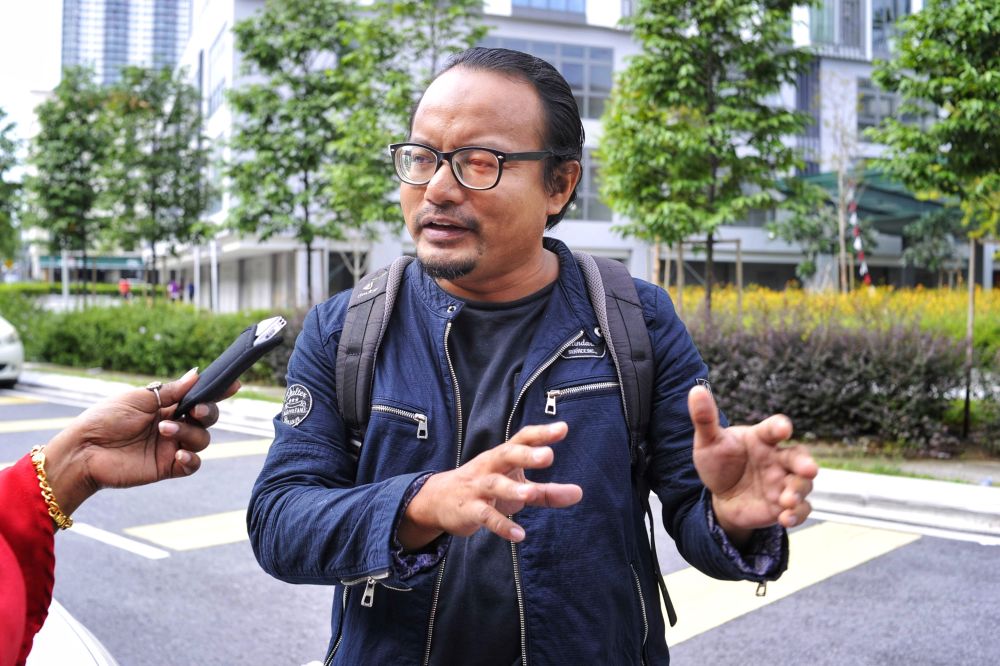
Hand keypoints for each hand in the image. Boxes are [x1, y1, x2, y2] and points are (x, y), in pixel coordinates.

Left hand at [42, 368, 239, 515]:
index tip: (233, 384)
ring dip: (189, 433)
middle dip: (207, 412)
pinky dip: (191, 458)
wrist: (84, 450)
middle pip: (207, 418)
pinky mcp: (167, 467)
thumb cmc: (105, 419)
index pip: (198, 397)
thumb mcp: (139, 398)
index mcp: (166, 405)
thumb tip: (197, 374)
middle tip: (193, 411)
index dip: (217, 391)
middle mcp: (173, 425)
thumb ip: (171, 391)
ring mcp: (171, 446)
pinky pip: (192, 464)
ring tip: (165, 430)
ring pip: (202, 440)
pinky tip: (178, 454)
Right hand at [398, 422, 582, 548]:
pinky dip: (502, 525)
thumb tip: (579, 493)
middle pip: (507, 454)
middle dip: (526, 454)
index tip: (563, 429)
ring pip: (495, 484)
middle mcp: (490, 466)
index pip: (522, 438)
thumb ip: (546, 492)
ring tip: (530, 494)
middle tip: (548, 456)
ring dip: (512, 488)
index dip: (542, 433)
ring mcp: (478, 487)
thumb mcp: (515, 486)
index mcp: (502, 456)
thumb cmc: (486, 489)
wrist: (438, 501)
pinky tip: (519, 534)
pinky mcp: (469, 510)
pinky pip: (486, 516)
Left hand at [689, 385, 817, 543]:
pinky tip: (785, 518)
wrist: (720, 496)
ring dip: (798, 492)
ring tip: (786, 500)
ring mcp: (783, 482)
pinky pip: (800, 510)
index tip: (783, 429)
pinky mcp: (783, 505)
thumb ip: (705, 419)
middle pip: (799, 457)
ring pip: (802, 484)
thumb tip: (695, 390)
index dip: (780, 427)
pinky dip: (796, 514)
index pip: (774, 429)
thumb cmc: (719, 462)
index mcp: (761, 438)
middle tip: (808, 469)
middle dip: (805, 464)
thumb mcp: (708, 442)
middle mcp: (777, 459)